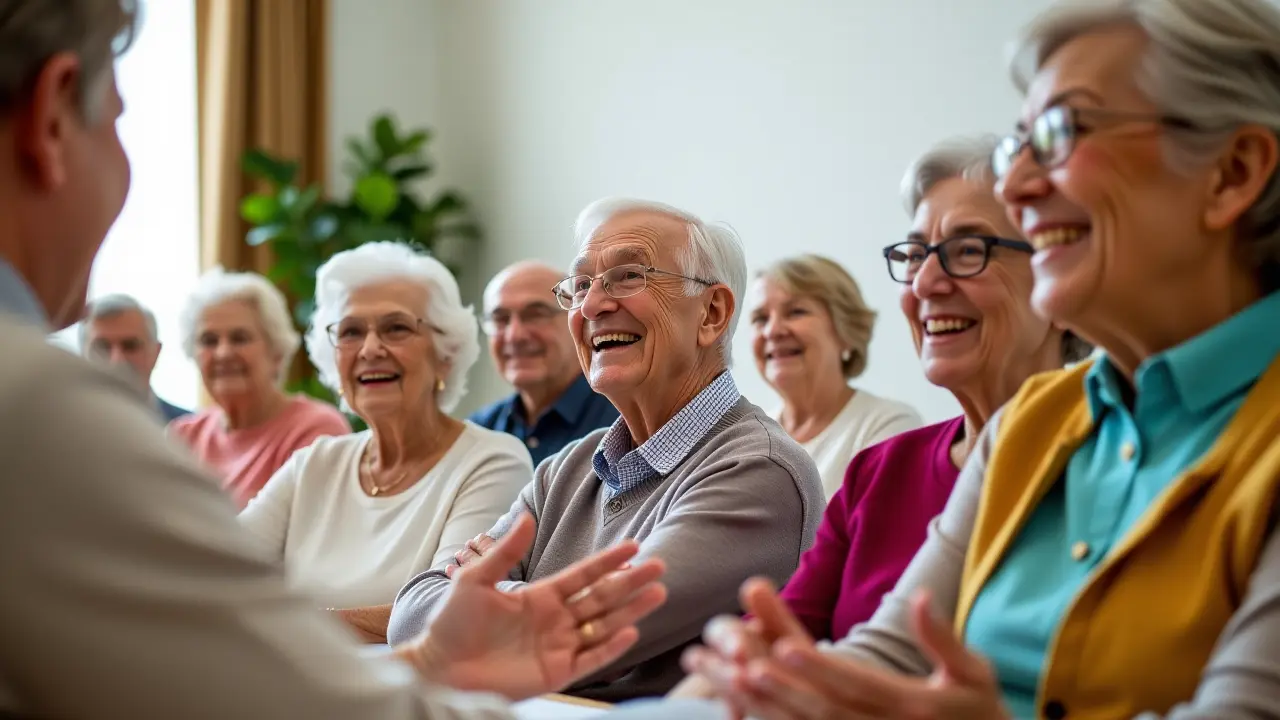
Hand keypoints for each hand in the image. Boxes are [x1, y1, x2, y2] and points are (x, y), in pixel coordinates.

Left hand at [402, 513, 667, 699]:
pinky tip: (630, 630)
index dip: (608, 561)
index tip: (635, 545)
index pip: (583, 575)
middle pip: (602, 598)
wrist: (439, 667)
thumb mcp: (475, 580)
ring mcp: (558, 646)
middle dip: (631, 582)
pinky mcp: (556, 672)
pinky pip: (591, 658)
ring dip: (631, 610)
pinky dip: (611, 646)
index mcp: (540, 596)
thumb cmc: (451, 623)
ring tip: (658, 594)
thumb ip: (505, 552)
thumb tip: (526, 517)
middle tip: (660, 567)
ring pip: (603, 624)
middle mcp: (555, 620)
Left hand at [690, 581, 1008, 718]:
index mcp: (909, 705)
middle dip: (779, 685)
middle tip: (742, 662)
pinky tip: (740, 703)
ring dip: (763, 704)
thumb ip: (943, 638)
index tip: (786, 646)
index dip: (820, 667)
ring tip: (729, 676)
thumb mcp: (973, 674)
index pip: (856, 684)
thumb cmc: (979, 710)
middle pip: (820, 706)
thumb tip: (920, 597)